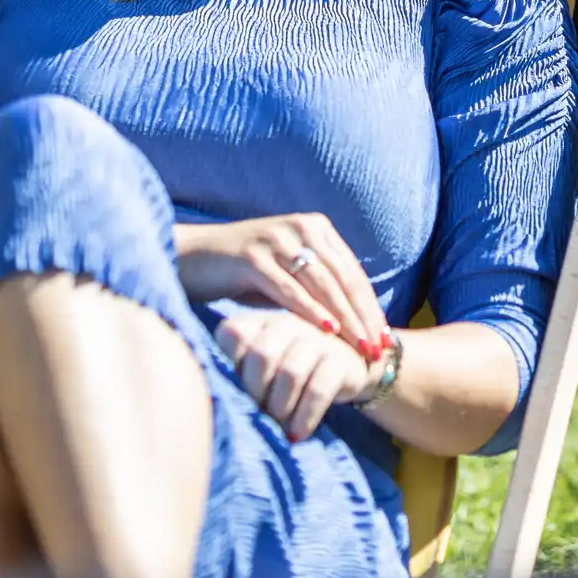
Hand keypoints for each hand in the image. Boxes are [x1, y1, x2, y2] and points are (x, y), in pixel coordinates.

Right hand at [176, 215, 389, 360]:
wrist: (191, 259)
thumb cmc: (242, 274)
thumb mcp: (287, 274)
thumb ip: (318, 286)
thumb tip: (354, 318)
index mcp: (316, 228)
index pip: (353, 272)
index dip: (371, 307)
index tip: (386, 339)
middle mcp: (301, 227)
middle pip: (343, 278)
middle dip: (364, 317)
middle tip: (380, 349)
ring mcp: (277, 240)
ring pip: (322, 284)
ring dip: (345, 319)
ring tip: (361, 346)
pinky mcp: (253, 257)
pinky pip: (290, 288)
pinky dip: (311, 310)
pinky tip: (328, 330)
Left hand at [216, 308, 376, 442]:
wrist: (345, 369)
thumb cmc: (288, 373)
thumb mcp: (259, 367)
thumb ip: (232, 372)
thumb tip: (204, 405)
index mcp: (258, 321)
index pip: (232, 334)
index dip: (230, 367)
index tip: (236, 391)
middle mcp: (286, 322)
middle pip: (261, 356)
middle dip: (256, 394)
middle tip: (259, 415)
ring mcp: (316, 338)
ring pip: (290, 374)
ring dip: (280, 409)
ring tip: (278, 427)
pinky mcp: (341, 360)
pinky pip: (318, 389)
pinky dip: (304, 417)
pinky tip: (297, 434)